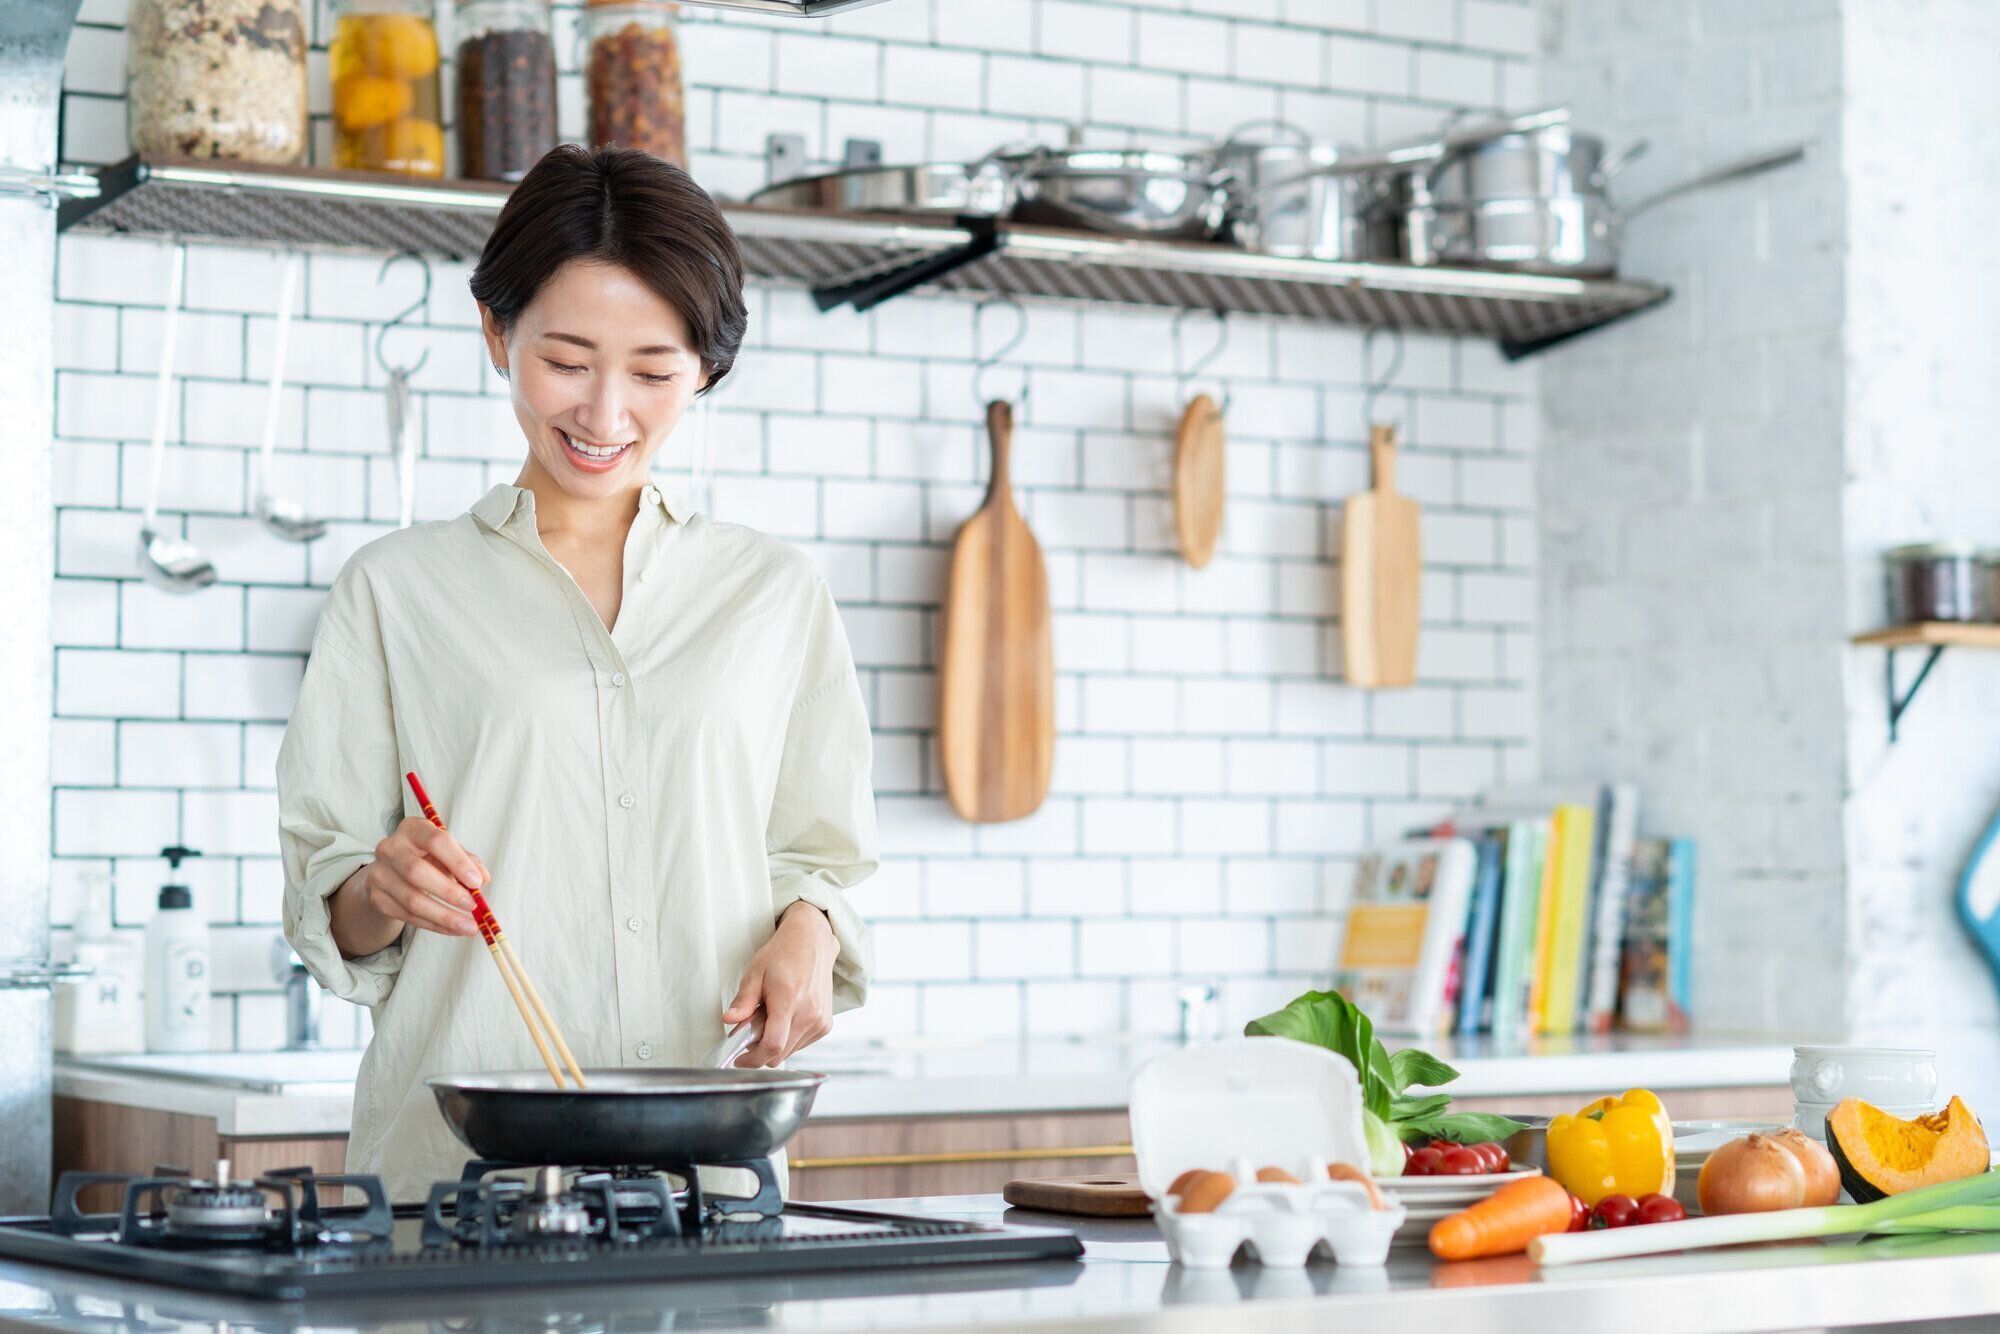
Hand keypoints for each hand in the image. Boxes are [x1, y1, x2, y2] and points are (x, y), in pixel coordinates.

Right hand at [338, 817, 489, 951]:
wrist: (393, 871)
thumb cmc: (429, 857)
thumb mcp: (449, 852)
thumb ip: (468, 861)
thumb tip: (482, 879)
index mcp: (412, 829)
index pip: (436, 841)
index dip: (458, 862)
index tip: (477, 882)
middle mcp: (390, 848)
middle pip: (417, 872)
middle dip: (448, 892)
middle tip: (473, 906)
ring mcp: (379, 874)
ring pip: (412, 900)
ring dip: (444, 916)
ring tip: (469, 927)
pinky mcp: (377, 898)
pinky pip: (407, 916)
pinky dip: (434, 925)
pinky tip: (452, 929)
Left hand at [721, 903, 836, 1067]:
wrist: (812, 944)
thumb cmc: (783, 956)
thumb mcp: (756, 973)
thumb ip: (744, 1001)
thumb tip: (729, 1020)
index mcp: (789, 1001)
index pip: (773, 1046)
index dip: (753, 1059)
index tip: (740, 1059)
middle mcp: (809, 1015)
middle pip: (780, 1054)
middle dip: (760, 1051)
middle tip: (751, 1031)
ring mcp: (820, 1022)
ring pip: (790, 1052)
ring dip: (775, 1044)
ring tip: (770, 1019)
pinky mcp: (826, 1025)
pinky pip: (801, 1044)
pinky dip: (789, 1039)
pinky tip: (785, 1019)